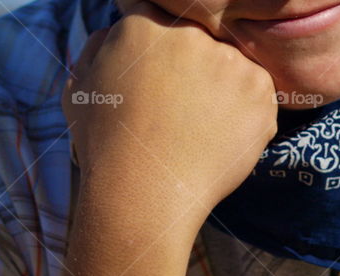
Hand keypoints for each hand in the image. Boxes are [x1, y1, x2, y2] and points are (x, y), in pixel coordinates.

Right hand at [62, 0, 277, 230]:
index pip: (161, 18)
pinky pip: (259, 94)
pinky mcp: (259, 90)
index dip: (163, 52)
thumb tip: (115, 31)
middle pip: (200, 40)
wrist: (146, 195)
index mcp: (143, 24)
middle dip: (194, 70)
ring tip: (199, 131)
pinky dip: (246, 116)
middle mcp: (189, 33)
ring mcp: (228, 61)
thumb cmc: (106, 149)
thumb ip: (98, 48)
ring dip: (222, 91)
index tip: (164, 81)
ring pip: (231, 66)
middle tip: (181, 112)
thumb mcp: (80, 88)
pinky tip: (220, 139)